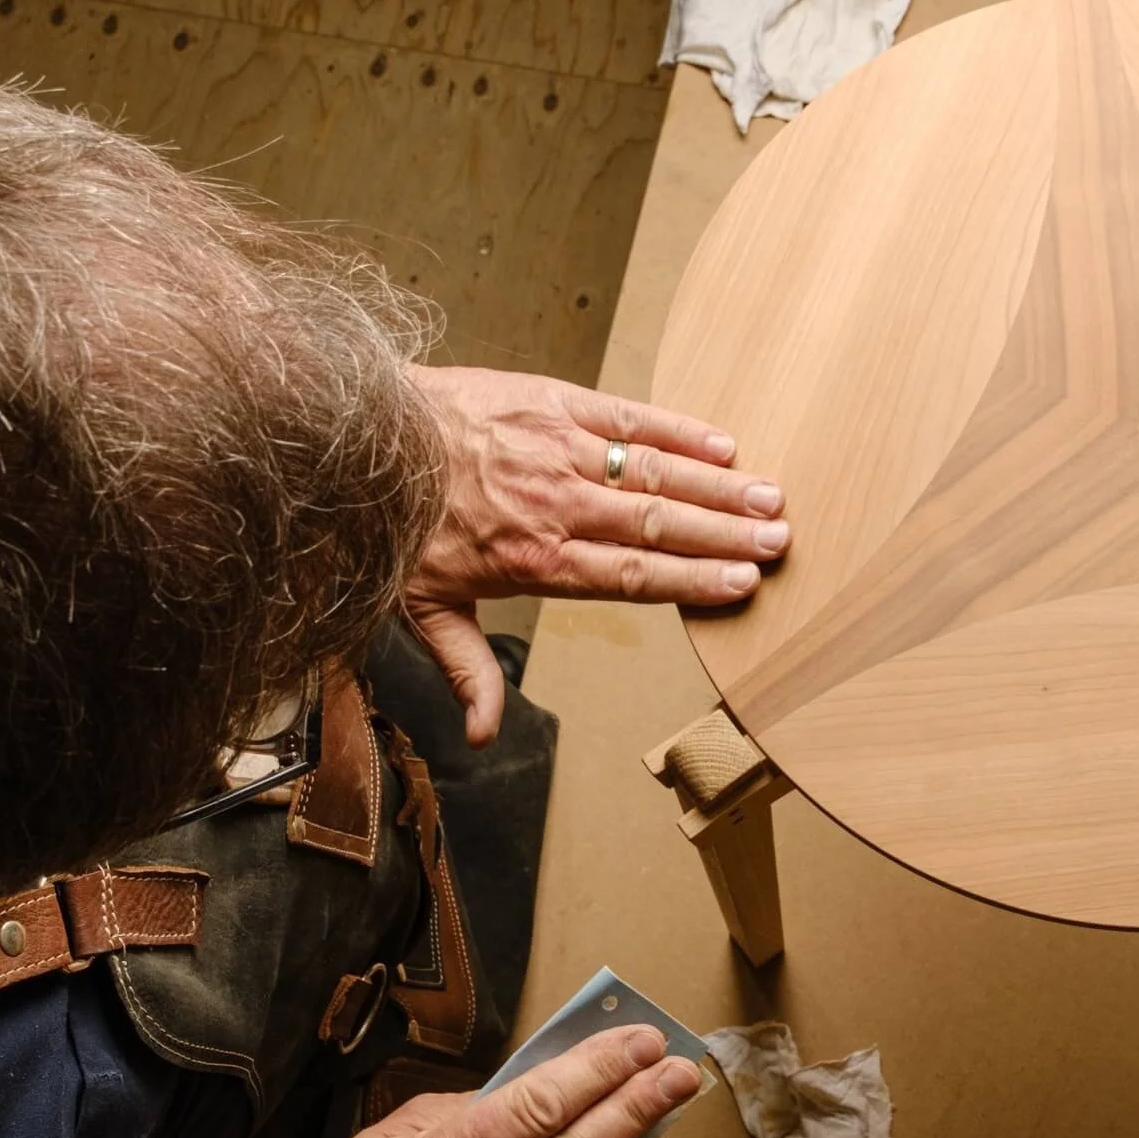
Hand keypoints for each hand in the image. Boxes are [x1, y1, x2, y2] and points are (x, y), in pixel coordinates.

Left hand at [403, 365, 788, 744]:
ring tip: (770, 496)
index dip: (693, 581)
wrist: (358, 437)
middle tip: (780, 541)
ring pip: (654, 470)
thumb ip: (468, 669)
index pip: (632, 576)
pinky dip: (678, 427)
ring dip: (718, 484)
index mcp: (535, 560)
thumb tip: (483, 735)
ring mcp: (557, 450)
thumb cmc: (395, 526)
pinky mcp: (552, 402)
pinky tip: (723, 440)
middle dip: (725, 535)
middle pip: (657, 524)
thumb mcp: (423, 611)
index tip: (743, 585)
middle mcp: (556, 505)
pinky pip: (626, 415)